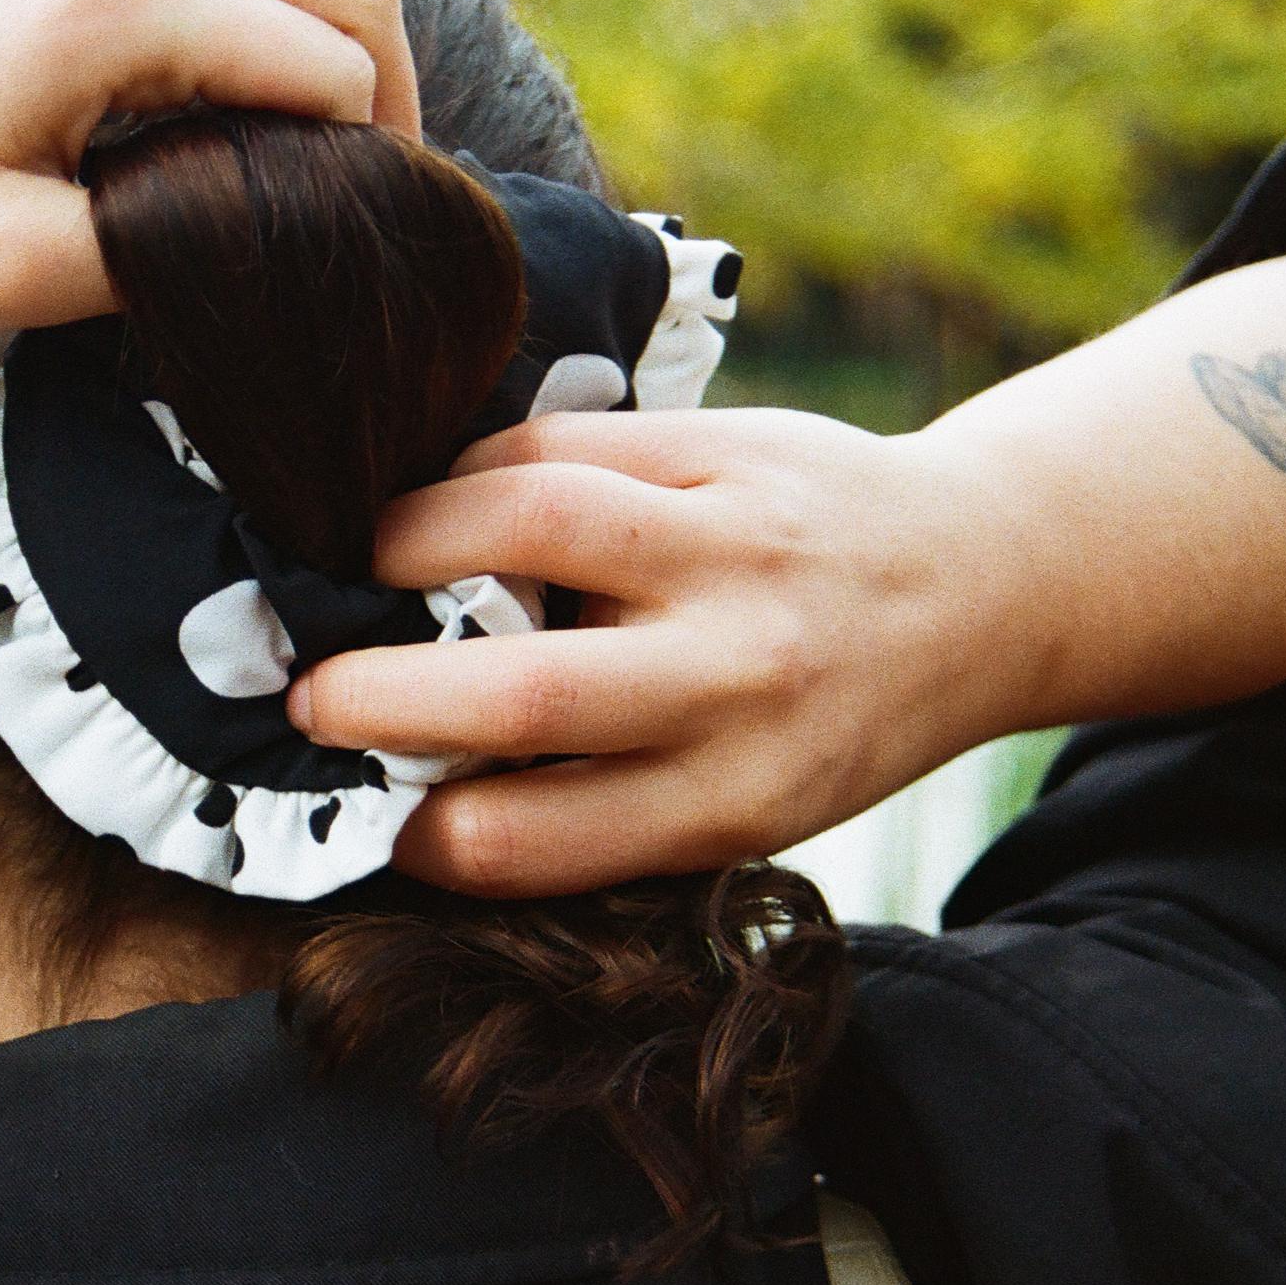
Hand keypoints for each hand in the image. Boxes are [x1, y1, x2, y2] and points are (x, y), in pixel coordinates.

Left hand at [0, 0, 418, 330]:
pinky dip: (232, 12)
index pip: (330, 63)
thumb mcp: (14, 274)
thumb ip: (173, 259)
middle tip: (373, 198)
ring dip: (307, 46)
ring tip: (297, 160)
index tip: (360, 244)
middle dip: (380, 91)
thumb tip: (276, 248)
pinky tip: (207, 104)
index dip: (373, 162)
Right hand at [288, 408, 1029, 897]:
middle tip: (309, 697)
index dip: (418, 838)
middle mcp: (742, 678)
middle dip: (374, 698)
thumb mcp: (746, 798)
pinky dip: (472, 470)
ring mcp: (737, 548)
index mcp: (738, 795)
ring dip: (406, 542)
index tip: (376, 820)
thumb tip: (420, 794)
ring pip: (528, 522)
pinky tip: (446, 500)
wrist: (975, 583)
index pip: (530, 841)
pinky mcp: (729, 446)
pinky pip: (560, 443)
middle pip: (521, 696)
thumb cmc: (825, 715)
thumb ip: (610, 803)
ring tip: (365, 566)